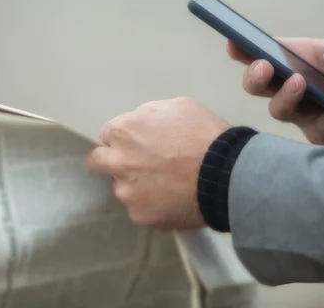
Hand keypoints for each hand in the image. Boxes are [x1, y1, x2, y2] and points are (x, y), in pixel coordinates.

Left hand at [86, 97, 229, 229]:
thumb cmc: (205, 135)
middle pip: (98, 162)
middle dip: (112, 161)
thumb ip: (150, 115)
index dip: (124, 138)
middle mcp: (118, 162)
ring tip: (166, 185)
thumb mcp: (178, 106)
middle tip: (137, 164)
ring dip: (136, 185)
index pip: (107, 135)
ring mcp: (127, 192)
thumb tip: (141, 125)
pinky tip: (173, 199)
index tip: (138, 144)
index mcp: (124, 131)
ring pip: (123, 188)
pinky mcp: (140, 216)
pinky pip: (141, 209)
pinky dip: (153, 205)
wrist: (226, 174)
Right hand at [229, 19, 323, 154]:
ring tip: (303, 83)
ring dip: (286, 97)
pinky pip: (321, 128)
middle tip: (265, 68)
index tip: (233, 44)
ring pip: (280, 111)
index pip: (263, 52)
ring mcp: (308, 112)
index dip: (243, 49)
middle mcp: (297, 86)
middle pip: (258, 86)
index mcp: (300, 58)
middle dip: (254, 77)